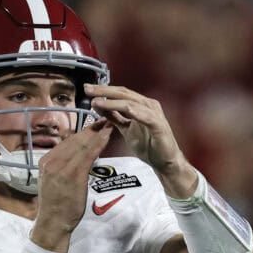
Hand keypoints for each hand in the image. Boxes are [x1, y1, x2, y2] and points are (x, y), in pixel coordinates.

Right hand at [30, 119, 112, 251]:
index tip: (95, 124)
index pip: (67, 142)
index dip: (83, 132)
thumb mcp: (54, 181)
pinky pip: (88, 155)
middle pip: (75, 140)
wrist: (53, 223)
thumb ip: (63, 166)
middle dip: (92, 129)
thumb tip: (76, 155)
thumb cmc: (56, 205)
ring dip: (98, 132)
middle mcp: (52, 161)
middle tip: (107, 118)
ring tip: (110, 123)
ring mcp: (61, 168)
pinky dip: (99, 143)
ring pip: (82, 144)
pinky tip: (107, 136)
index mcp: (46, 161)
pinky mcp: (73, 175)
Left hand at [86, 83, 197, 197]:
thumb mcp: (126, 129)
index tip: (87, 89)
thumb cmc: (148, 146)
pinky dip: (131, 111)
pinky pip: (144, 116)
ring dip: (112, 101)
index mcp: (140, 105)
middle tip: (88, 89)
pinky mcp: (158, 125)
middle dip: (104, 91)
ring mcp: (154, 114)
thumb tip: (99, 105)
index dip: (103, 90)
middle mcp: (147, 105)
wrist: (165, 162)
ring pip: (131, 102)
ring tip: (96, 101)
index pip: (120, 93)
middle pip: (123, 93)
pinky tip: (119, 108)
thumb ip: (114, 117)